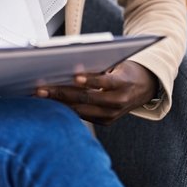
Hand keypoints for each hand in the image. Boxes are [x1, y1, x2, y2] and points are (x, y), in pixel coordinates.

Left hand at [36, 60, 157, 125]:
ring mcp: (112, 115)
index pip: (104, 82)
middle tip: (42, 88)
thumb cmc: (126, 71)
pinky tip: (52, 102)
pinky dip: (66, 108)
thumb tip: (72, 66)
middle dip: (62, 93)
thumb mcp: (118, 64)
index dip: (89, 79)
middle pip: (86, 98)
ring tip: (41, 96)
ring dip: (59, 103)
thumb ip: (100, 67)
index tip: (73, 75)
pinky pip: (83, 116)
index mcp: (123, 84)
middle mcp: (118, 102)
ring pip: (81, 110)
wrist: (145, 88)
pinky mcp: (106, 122)